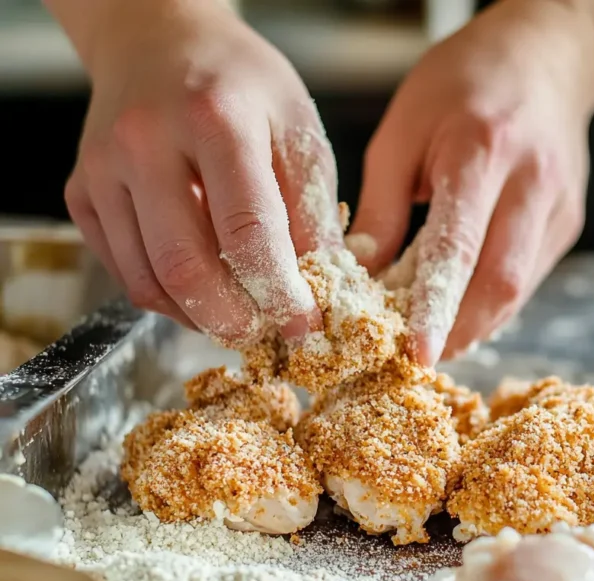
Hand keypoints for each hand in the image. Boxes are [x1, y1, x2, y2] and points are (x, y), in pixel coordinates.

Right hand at [62, 0, 340, 344]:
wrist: (161, 42)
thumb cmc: (242, 86)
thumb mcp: (298, 132)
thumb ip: (312, 212)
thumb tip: (324, 289)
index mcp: (214, 119)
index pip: (247, 231)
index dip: (279, 292)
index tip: (304, 326)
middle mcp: (145, 142)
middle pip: (185, 267)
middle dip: (233, 320)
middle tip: (267, 336)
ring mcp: (103, 169)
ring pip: (147, 281)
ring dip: (199, 318)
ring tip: (241, 318)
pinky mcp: (81, 194)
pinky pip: (125, 272)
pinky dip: (168, 299)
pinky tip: (204, 293)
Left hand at [348, 0, 593, 364]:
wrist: (547, 55)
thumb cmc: (463, 82)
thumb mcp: (404, 128)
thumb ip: (383, 205)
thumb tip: (362, 275)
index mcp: (484, 149)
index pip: (460, 246)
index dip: (438, 308)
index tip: (416, 353)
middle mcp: (533, 182)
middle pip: (501, 283)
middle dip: (459, 331)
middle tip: (417, 356)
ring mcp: (559, 206)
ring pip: (520, 290)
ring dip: (476, 323)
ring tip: (436, 336)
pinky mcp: (569, 221)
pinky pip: (529, 277)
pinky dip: (492, 300)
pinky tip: (464, 304)